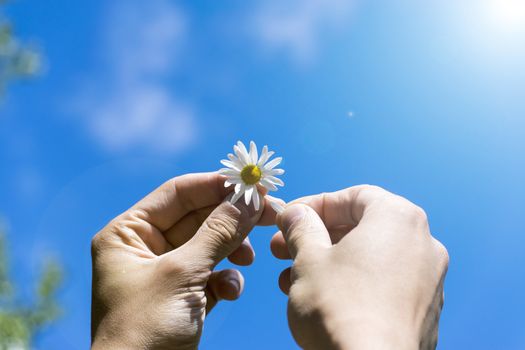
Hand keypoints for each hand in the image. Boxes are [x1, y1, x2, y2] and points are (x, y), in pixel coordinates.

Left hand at [91, 172, 274, 348]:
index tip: (252, 183)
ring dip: (232, 249)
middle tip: (270, 210)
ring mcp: (164, 274)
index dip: (216, 185)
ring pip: (208, 246)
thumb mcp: (183, 274)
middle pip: (198, 218)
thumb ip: (218, 232)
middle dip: (233, 218)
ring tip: (249, 257)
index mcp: (128, 233)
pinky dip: (225, 279)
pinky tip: (231, 290)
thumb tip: (248, 198)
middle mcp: (144, 248)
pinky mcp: (182, 297)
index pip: (178, 194)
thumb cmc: (146, 328)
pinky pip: (210, 275)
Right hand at [270, 186, 448, 348]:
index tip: (288, 218)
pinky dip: (351, 283)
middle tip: (283, 248)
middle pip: (361, 227)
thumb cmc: (339, 308)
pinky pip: (383, 283)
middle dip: (317, 237)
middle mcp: (423, 244)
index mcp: (398, 219)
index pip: (352, 197)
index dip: (315, 205)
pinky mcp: (424, 311)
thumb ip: (301, 227)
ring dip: (329, 262)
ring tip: (291, 278)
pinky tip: (320, 298)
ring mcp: (428, 280)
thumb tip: (295, 214)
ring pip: (369, 257)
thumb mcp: (309, 258)